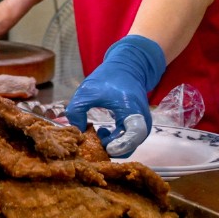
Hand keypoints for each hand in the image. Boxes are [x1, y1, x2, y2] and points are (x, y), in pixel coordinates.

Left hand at [65, 35, 166, 157]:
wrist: (127, 68)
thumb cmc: (108, 78)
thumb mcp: (87, 91)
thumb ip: (77, 110)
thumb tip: (76, 130)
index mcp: (132, 109)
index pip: (135, 134)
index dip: (122, 145)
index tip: (107, 147)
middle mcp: (142, 120)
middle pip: (132, 145)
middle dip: (112, 149)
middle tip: (93, 142)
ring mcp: (142, 124)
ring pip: (130, 145)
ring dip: (112, 145)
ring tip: (96, 134)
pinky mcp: (137, 125)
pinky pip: (128, 140)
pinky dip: (115, 141)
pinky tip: (101, 131)